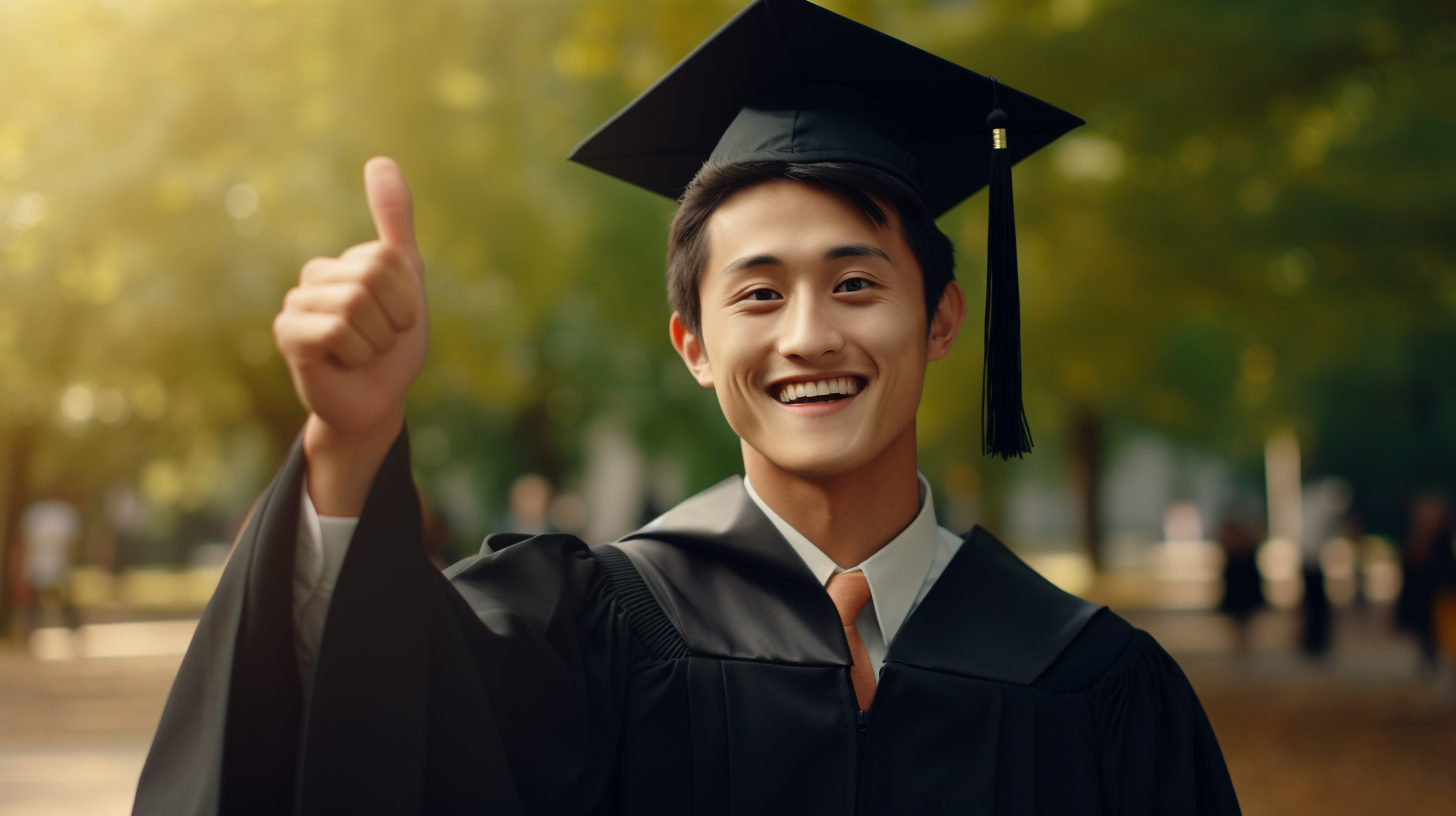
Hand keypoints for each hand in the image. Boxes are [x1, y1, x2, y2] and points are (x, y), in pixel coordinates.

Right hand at [272, 157, 427, 512]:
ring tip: (362, 353)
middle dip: (392, 319)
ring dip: (376, 339)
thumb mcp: (406, 280)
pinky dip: (355, 352)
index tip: (397, 321)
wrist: (376, 402)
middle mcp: (312, 278)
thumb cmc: (391, 346)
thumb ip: (394, 221)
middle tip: (380, 340)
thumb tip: (380, 159)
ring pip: (356, 304)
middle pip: (371, 277)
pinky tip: (343, 362)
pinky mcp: (288, 337)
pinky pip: (336, 329)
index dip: (406, 299)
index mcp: (341, 262)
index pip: (389, 259)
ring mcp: (295, 307)